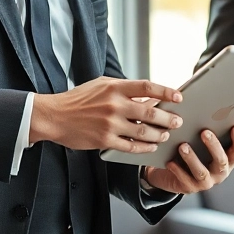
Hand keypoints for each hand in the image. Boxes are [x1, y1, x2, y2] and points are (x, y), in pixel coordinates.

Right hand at [30, 77, 182, 153]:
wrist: (54, 116)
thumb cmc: (79, 99)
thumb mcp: (101, 85)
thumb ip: (124, 88)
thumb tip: (149, 94)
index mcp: (115, 87)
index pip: (147, 87)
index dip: (166, 92)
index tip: (179, 97)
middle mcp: (114, 105)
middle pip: (150, 112)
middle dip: (168, 118)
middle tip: (177, 121)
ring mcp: (110, 124)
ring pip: (144, 132)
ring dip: (160, 135)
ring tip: (166, 135)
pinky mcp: (104, 140)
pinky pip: (131, 146)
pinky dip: (145, 148)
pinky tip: (151, 147)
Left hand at [143, 126, 233, 193]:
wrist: (171, 172)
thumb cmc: (191, 148)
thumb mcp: (200, 140)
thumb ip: (207, 128)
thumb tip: (208, 107)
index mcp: (227, 160)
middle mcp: (219, 173)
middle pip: (221, 161)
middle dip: (213, 146)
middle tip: (204, 132)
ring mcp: (205, 182)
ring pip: (201, 172)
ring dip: (192, 158)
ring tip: (182, 145)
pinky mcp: (189, 188)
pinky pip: (183, 179)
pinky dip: (177, 169)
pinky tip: (170, 160)